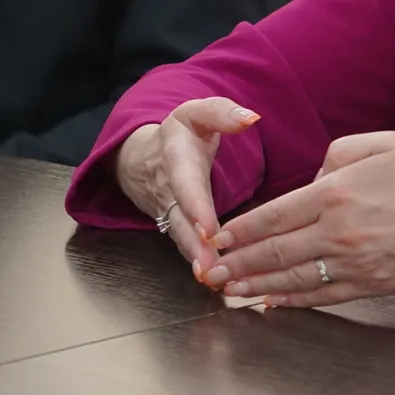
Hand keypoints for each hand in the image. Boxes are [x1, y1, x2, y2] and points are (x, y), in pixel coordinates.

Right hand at [112, 97, 260, 280]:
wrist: (143, 157)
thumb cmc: (181, 134)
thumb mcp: (197, 113)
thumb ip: (222, 113)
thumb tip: (251, 118)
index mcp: (176, 159)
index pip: (186, 184)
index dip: (196, 207)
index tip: (208, 229)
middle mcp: (170, 191)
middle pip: (181, 221)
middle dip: (195, 246)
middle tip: (211, 269)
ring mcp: (171, 212)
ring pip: (182, 239)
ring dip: (197, 261)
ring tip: (215, 281)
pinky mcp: (176, 227)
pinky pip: (186, 245)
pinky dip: (198, 263)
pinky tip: (216, 281)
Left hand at [203, 132, 394, 307]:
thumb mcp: (385, 142)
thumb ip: (338, 152)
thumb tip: (313, 177)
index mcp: (337, 191)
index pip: (274, 214)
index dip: (241, 229)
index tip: (218, 237)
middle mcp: (338, 231)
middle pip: (274, 249)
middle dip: (237, 261)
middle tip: (208, 271)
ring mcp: (354, 262)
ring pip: (291, 277)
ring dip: (255, 284)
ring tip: (228, 289)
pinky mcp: (371, 284)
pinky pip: (322, 296)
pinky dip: (292, 301)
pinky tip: (272, 302)